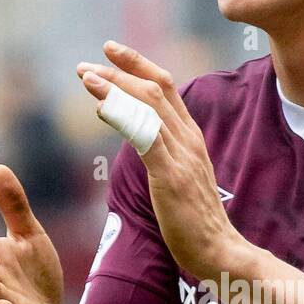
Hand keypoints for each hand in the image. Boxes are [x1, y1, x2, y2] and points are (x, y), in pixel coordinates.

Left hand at [78, 41, 240, 280]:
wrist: (218, 250)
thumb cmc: (196, 222)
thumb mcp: (181, 178)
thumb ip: (166, 155)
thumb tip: (145, 140)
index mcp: (191, 137)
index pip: (166, 88)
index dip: (138, 65)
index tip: (110, 53)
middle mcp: (188, 139)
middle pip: (153, 90)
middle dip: (117, 73)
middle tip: (85, 66)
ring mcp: (181, 155)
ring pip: (147, 106)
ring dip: (113, 88)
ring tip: (85, 77)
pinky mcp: (170, 175)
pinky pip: (144, 135)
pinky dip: (121, 115)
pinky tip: (99, 107)